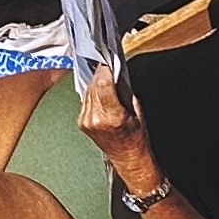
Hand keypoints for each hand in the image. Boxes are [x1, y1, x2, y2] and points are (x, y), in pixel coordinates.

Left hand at [76, 63, 156, 178]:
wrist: (127, 157)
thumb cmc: (136, 137)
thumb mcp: (137, 111)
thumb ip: (124, 91)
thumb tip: (115, 73)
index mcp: (112, 117)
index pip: (103, 84)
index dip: (105, 69)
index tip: (109, 61)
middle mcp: (96, 119)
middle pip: (94, 85)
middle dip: (101, 74)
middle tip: (108, 65)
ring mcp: (86, 122)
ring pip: (88, 91)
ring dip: (96, 82)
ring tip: (106, 77)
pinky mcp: (82, 123)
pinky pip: (85, 100)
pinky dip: (92, 93)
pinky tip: (101, 91)